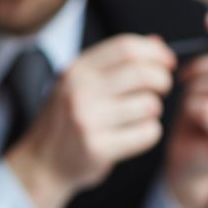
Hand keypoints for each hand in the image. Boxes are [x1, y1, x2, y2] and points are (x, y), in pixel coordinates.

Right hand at [6, 34, 174, 207]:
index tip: (166, 64)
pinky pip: (147, 133)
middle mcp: (79, 92)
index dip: (155, 53)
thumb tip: (158, 43)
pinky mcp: (98, 148)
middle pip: (142, 73)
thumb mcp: (78, 84)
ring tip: (140, 116)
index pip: (126, 47)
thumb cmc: (66, 122)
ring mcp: (87, 121)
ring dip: (154, 111)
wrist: (41, 164)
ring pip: (149, 105)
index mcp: (76, 71)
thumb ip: (114, 63)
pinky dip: (149, 134)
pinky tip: (135, 135)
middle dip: (162, 80)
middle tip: (160, 90)